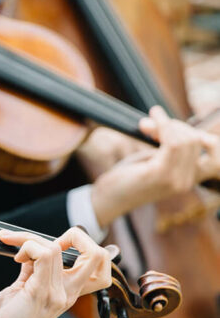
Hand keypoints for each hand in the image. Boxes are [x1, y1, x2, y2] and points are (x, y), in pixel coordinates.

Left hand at [0, 227, 111, 317]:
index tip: (51, 246)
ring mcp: (57, 294)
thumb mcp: (22, 289)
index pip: (99, 264)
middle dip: (77, 235)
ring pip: (58, 247)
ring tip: (16, 253)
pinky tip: (16, 258)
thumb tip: (33, 248)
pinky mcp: (40, 293)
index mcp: (67, 293)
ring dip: (31, 239)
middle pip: (100, 256)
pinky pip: (44, 254)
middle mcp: (67, 293)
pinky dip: (27, 246)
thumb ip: (33, 270)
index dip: (81, 245)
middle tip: (44, 243)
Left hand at [90, 106, 218, 224]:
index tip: (180, 130)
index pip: (215, 158)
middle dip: (174, 126)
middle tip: (151, 124)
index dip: (204, 138)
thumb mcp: (155, 161)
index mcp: (188, 181)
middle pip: (194, 140)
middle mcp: (186, 183)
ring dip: (165, 124)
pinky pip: (172, 141)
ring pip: (184, 139)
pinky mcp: (160, 175)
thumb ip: (169, 145)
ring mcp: (175, 181)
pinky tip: (147, 122)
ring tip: (147, 124)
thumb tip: (165, 119)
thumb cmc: (129, 178)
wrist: (109, 199)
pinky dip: (161, 126)